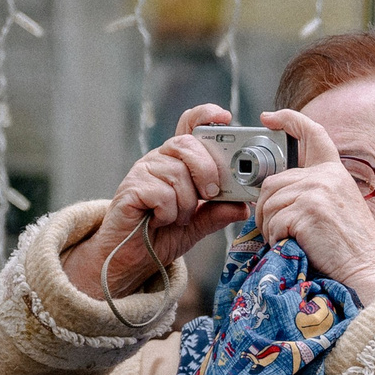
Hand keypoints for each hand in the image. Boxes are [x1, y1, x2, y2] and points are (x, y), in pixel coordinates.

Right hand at [63, 104, 248, 301]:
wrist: (131, 259)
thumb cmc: (161, 236)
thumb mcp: (198, 225)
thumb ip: (218, 213)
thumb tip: (244, 206)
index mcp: (178, 161)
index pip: (189, 126)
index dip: (206, 116)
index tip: (224, 118)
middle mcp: (160, 160)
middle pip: (188, 144)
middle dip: (207, 171)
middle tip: (209, 196)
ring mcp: (143, 171)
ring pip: (177, 174)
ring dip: (185, 204)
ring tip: (177, 219)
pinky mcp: (131, 188)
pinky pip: (161, 193)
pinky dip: (167, 213)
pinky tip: (159, 221)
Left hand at [253, 108, 374, 306]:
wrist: (369, 271)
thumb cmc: (352, 249)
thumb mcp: (339, 207)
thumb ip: (314, 192)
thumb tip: (274, 195)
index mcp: (335, 172)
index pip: (313, 133)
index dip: (289, 119)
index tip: (270, 117)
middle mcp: (326, 176)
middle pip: (273, 183)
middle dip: (266, 209)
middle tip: (274, 231)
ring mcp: (317, 191)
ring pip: (269, 204)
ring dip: (270, 228)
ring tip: (287, 242)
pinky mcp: (308, 210)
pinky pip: (274, 222)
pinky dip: (276, 239)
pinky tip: (292, 247)